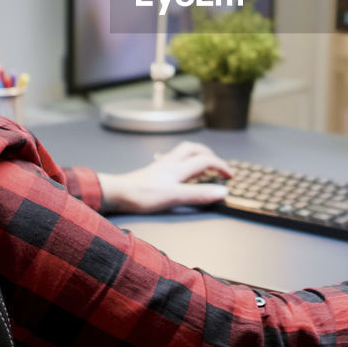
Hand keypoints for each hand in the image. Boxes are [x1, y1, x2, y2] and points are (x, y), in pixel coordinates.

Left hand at [98, 141, 231, 213]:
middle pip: (193, 149)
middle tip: (218, 164)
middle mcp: (170, 163)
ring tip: (202, 162)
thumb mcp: (174, 197)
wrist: (117, 192)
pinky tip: (179, 170)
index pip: (205, 161)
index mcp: (178, 168)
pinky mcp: (152, 171)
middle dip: (209, 154)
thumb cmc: (143, 195)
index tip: (230, 175)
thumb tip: (223, 191)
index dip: (220, 166)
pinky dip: (183, 160)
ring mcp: (160, 165)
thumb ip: (198, 194)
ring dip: (196, 154)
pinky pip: (173, 159)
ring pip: (182, 152)